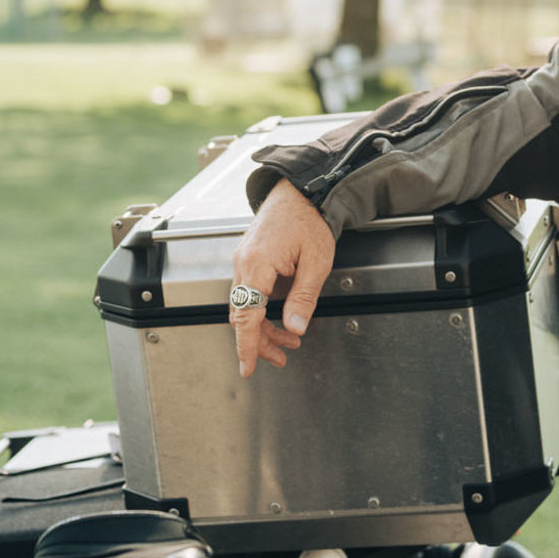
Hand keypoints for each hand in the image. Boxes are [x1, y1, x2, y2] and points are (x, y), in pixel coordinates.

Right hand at [230, 179, 335, 377]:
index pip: (247, 316)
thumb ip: (303, 298)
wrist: (301, 189)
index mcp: (258, 264)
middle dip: (261, 340)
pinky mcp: (248, 256)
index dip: (247, 346)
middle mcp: (243, 262)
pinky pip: (248, 290)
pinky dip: (261, 308)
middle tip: (284, 355)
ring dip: (263, 325)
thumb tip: (294, 328)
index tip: (247, 368)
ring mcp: (243, 258)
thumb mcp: (316, 262)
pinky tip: (280, 315)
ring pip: (245, 304)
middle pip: (243, 314)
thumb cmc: (310, 219)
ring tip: (290, 338)